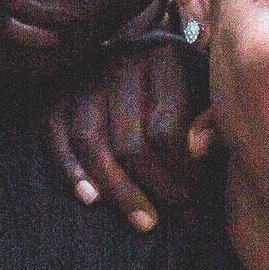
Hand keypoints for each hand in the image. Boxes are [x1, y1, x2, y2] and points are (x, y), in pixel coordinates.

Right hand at [43, 30, 208, 232]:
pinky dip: (71, 171)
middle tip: (177, 216)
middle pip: (128, 142)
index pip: (164, 131)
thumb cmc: (184, 79)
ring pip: (91, 144)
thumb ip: (213, 116)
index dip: (181, 172)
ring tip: (144, 223)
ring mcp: (84, 77)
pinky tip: (91, 201)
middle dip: (154, 189)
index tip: (195, 197)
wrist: (141, 46)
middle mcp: (119, 61)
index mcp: (162, 57)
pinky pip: (55, 138)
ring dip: (117, 191)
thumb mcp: (210, 86)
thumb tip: (200, 147)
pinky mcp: (56, 92)